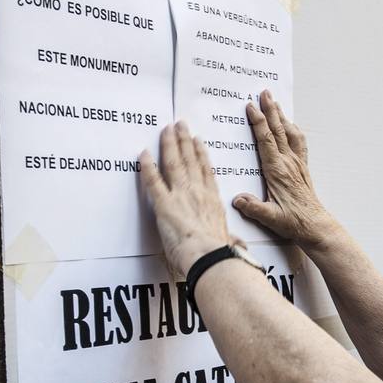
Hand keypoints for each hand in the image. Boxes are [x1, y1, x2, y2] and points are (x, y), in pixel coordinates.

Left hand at [140, 122, 234, 276]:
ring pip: (174, 163)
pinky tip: (143, 154)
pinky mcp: (164, 204)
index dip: (201, 154)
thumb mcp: (230, 244)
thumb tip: (239, 246)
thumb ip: (232, 241)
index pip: (206, 172)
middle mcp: (198, 193)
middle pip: (190, 160)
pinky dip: (147, 166)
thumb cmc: (219, 253)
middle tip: (180, 125)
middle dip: (184, 140)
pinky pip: (153, 180)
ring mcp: (181, 196)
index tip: (198, 141)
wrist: (210, 257)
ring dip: (169, 144)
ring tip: (166, 129)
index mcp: (213, 201)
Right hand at [233, 91, 337, 249]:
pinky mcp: (302, 167)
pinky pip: (299, 142)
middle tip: (264, 92)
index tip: (251, 107)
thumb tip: (238, 200)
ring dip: (281, 116)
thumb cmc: (293, 221)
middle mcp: (288, 163)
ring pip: (289, 133)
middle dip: (270, 110)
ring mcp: (297, 163)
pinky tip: (290, 125)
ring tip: (274, 102)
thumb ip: (254, 208)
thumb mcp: (271, 218)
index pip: (266, 140)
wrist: (315, 225)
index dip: (258, 122)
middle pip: (278, 129)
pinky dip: (293, 129)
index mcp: (277, 171)